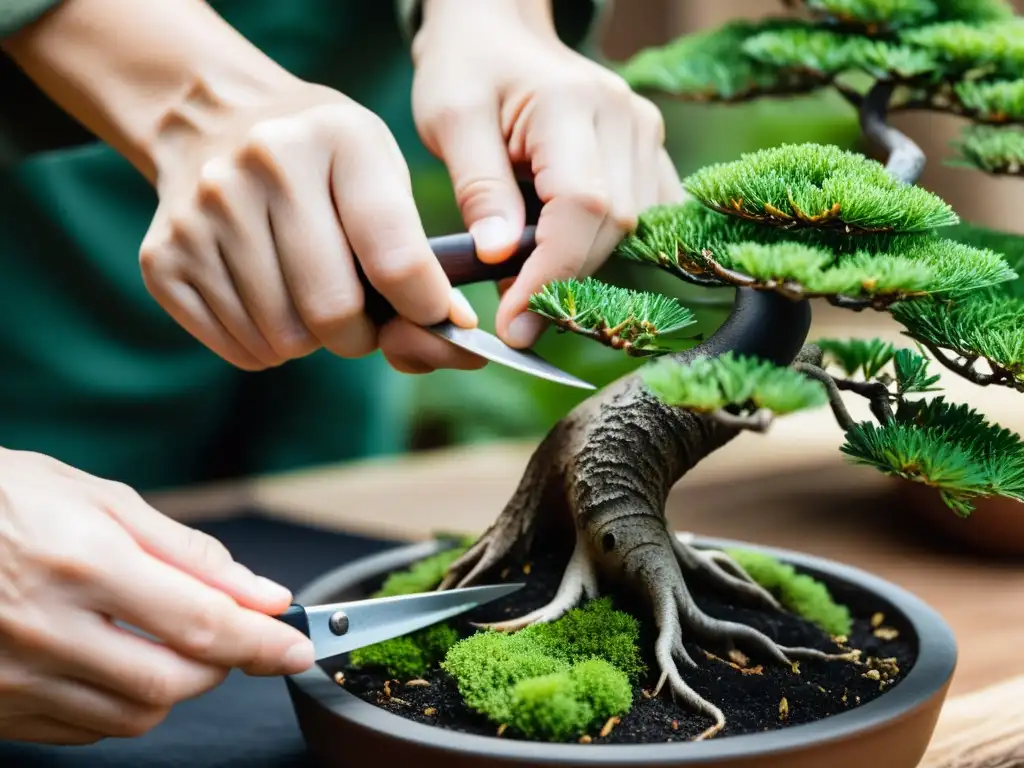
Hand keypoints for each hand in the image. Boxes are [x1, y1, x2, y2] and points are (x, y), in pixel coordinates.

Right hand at [0, 449, 311, 743]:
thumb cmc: (8, 500)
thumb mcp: (102, 500)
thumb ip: (190, 554)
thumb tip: (261, 594)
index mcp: (82, 563)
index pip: (200, 623)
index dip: (261, 642)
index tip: (297, 648)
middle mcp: (46, 628)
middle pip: (171, 683)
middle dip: (221, 665)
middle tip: (228, 634)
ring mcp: (14, 677)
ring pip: (133, 717)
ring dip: (174, 686)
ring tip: (162, 639)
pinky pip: (86, 729)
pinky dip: (122, 703)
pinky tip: (116, 660)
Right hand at [140, 75, 484, 374]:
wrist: (212, 121)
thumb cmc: (322, 164)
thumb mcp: (380, 173)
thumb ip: (420, 253)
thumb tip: (454, 333)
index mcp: (337, 138)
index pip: (396, 259)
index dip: (424, 309)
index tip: (430, 318)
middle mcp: (262, 166)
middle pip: (331, 312)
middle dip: (359, 336)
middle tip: (358, 321)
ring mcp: (203, 211)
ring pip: (282, 340)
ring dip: (309, 341)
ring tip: (304, 297)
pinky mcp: (161, 256)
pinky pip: (238, 349)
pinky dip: (264, 346)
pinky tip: (265, 301)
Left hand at [411, 0, 684, 348]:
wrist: (500, 29)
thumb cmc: (468, 69)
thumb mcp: (451, 118)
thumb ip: (478, 187)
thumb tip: (498, 255)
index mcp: (571, 104)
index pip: (582, 207)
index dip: (553, 275)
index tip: (513, 323)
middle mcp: (625, 118)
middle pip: (613, 227)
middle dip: (564, 283)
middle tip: (513, 318)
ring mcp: (646, 135)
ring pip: (634, 232)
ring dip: (582, 270)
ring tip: (529, 286)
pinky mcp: (649, 153)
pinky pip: (645, 221)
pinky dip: (604, 250)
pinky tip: (564, 260)